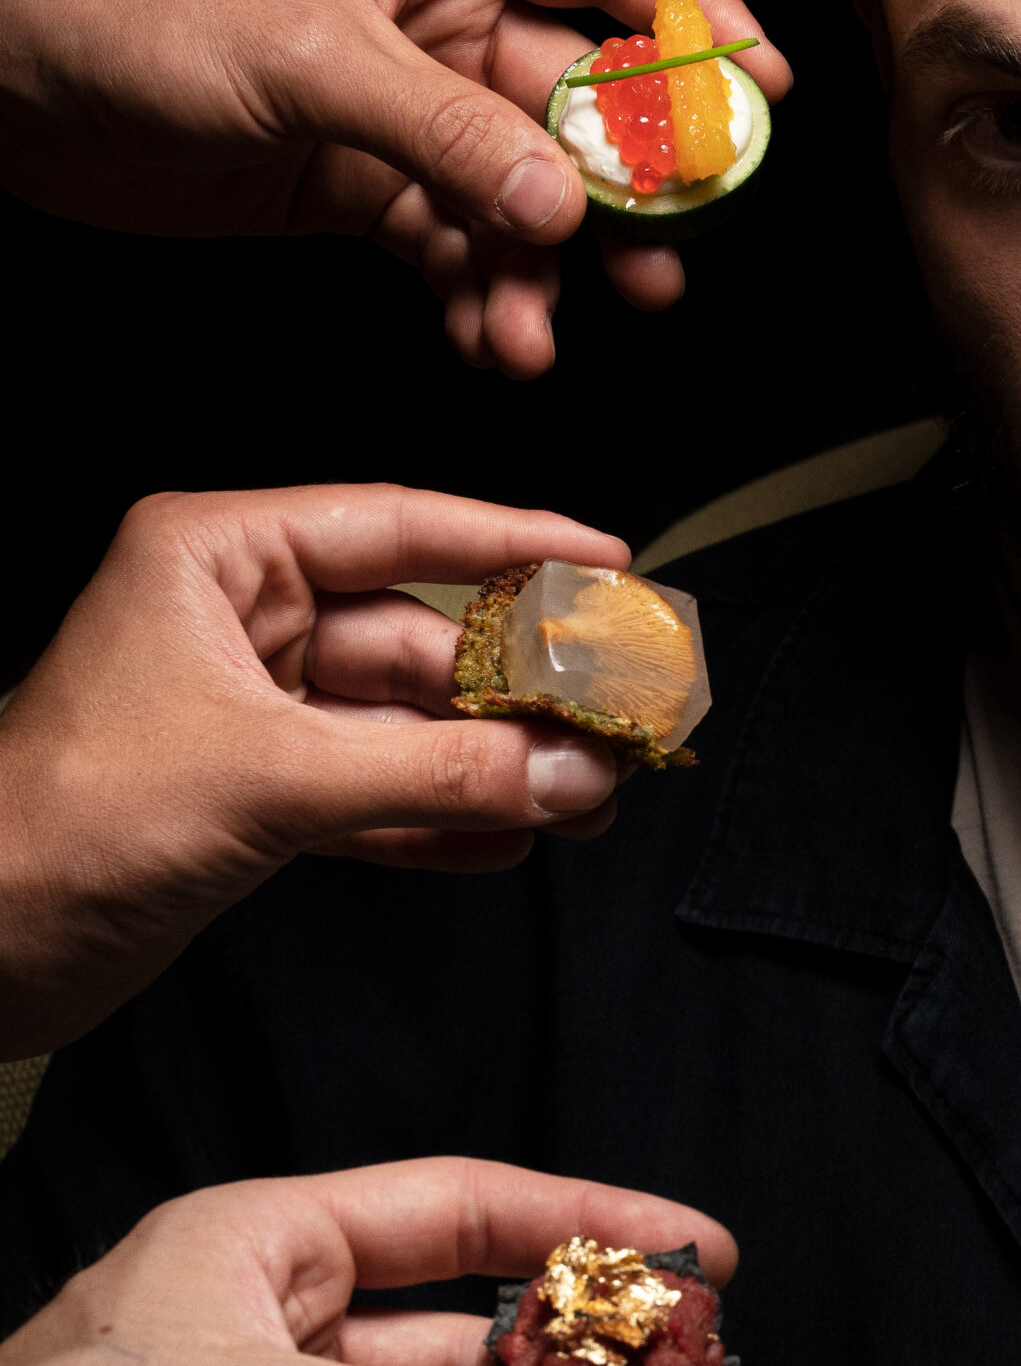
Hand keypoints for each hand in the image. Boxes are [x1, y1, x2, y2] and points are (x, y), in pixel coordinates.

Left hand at [0, 0, 791, 375]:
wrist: (17, 79)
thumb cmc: (142, 11)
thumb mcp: (312, 58)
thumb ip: (447, 130)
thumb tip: (561, 198)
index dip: (697, 17)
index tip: (761, 91)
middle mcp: (436, 19)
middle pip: (581, 101)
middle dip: (627, 189)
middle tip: (663, 257)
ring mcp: (406, 107)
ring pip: (523, 192)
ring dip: (543, 268)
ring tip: (539, 329)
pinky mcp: (366, 183)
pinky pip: (456, 242)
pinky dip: (476, 293)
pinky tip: (482, 335)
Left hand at [0, 483, 639, 1058]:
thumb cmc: (61, 828)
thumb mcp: (269, 781)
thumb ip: (436, 772)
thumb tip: (573, 772)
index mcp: (217, 558)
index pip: (398, 526)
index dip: (513, 541)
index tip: (610, 561)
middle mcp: (238, 618)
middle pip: (418, 634)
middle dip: (518, 690)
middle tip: (614, 721)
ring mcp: (250, 707)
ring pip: (407, 720)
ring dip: (495, 763)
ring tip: (587, 799)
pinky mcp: (254, 791)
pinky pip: (378, 789)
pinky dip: (443, 816)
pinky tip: (514, 840)